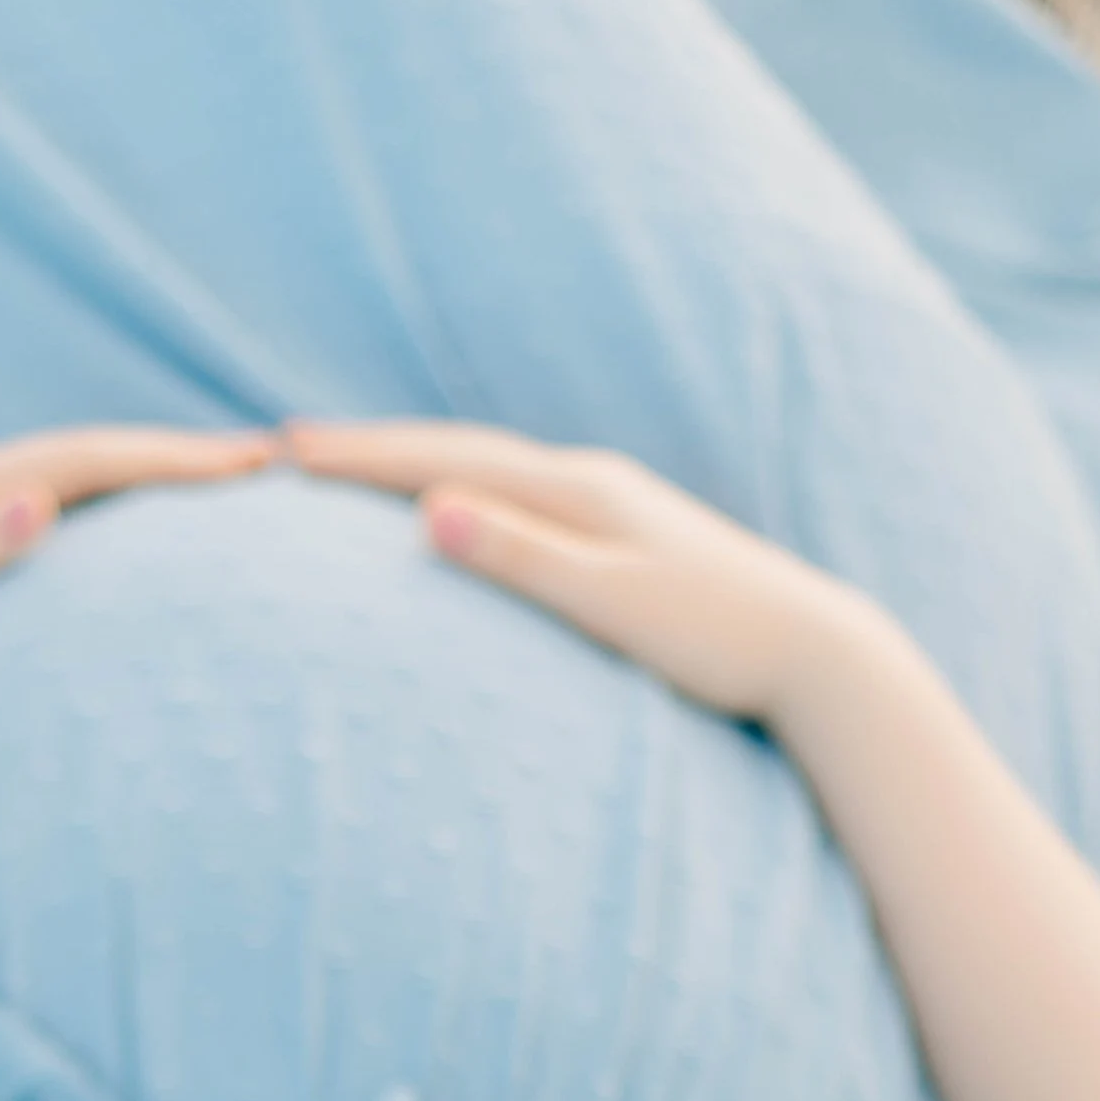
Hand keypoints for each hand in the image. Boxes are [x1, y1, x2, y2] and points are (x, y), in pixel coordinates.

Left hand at [0, 422, 274, 734]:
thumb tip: (37, 506)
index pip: (83, 460)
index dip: (169, 459)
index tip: (248, 464)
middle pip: (90, 454)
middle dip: (178, 456)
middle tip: (268, 463)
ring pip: (73, 478)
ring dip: (147, 476)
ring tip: (224, 488)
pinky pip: (52, 512)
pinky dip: (107, 510)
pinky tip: (139, 537)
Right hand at [281, 419, 862, 726]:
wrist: (816, 651)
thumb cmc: (718, 639)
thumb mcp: (613, 604)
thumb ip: (522, 558)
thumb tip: (432, 509)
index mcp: (579, 492)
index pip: (446, 461)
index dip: (362, 457)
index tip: (283, 451)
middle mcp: (593, 483)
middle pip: (461, 452)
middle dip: (374, 452)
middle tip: (290, 449)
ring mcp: (614, 506)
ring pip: (490, 472)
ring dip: (416, 467)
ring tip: (353, 474)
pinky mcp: (628, 537)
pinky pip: (519, 501)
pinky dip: (465, 496)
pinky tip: (455, 515)